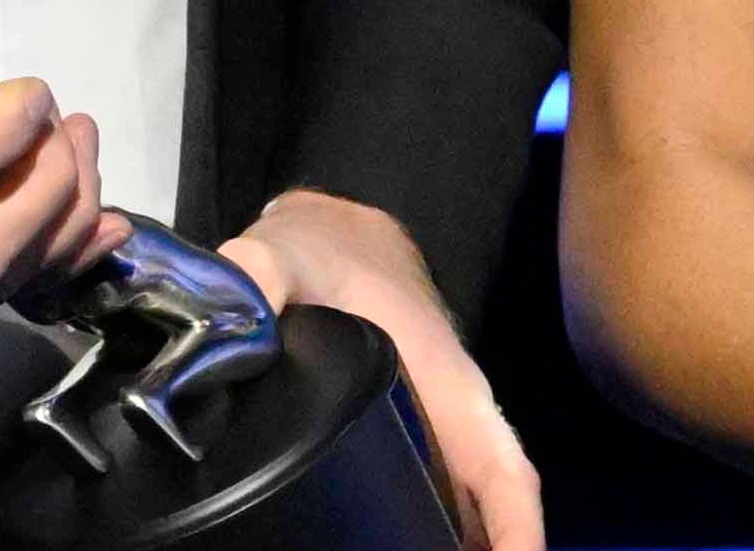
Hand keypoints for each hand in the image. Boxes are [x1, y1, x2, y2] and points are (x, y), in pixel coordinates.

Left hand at [222, 190, 540, 550]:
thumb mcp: (288, 253)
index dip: (517, 531)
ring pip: (463, 515)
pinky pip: (432, 504)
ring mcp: (433, 439)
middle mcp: (455, 423)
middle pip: (492, 514)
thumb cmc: (333, 250)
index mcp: (451, 387)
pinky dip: (427, 540)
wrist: (338, 234)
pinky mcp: (404, 445)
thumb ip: (258, 276)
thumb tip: (236, 314)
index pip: (505, 472)